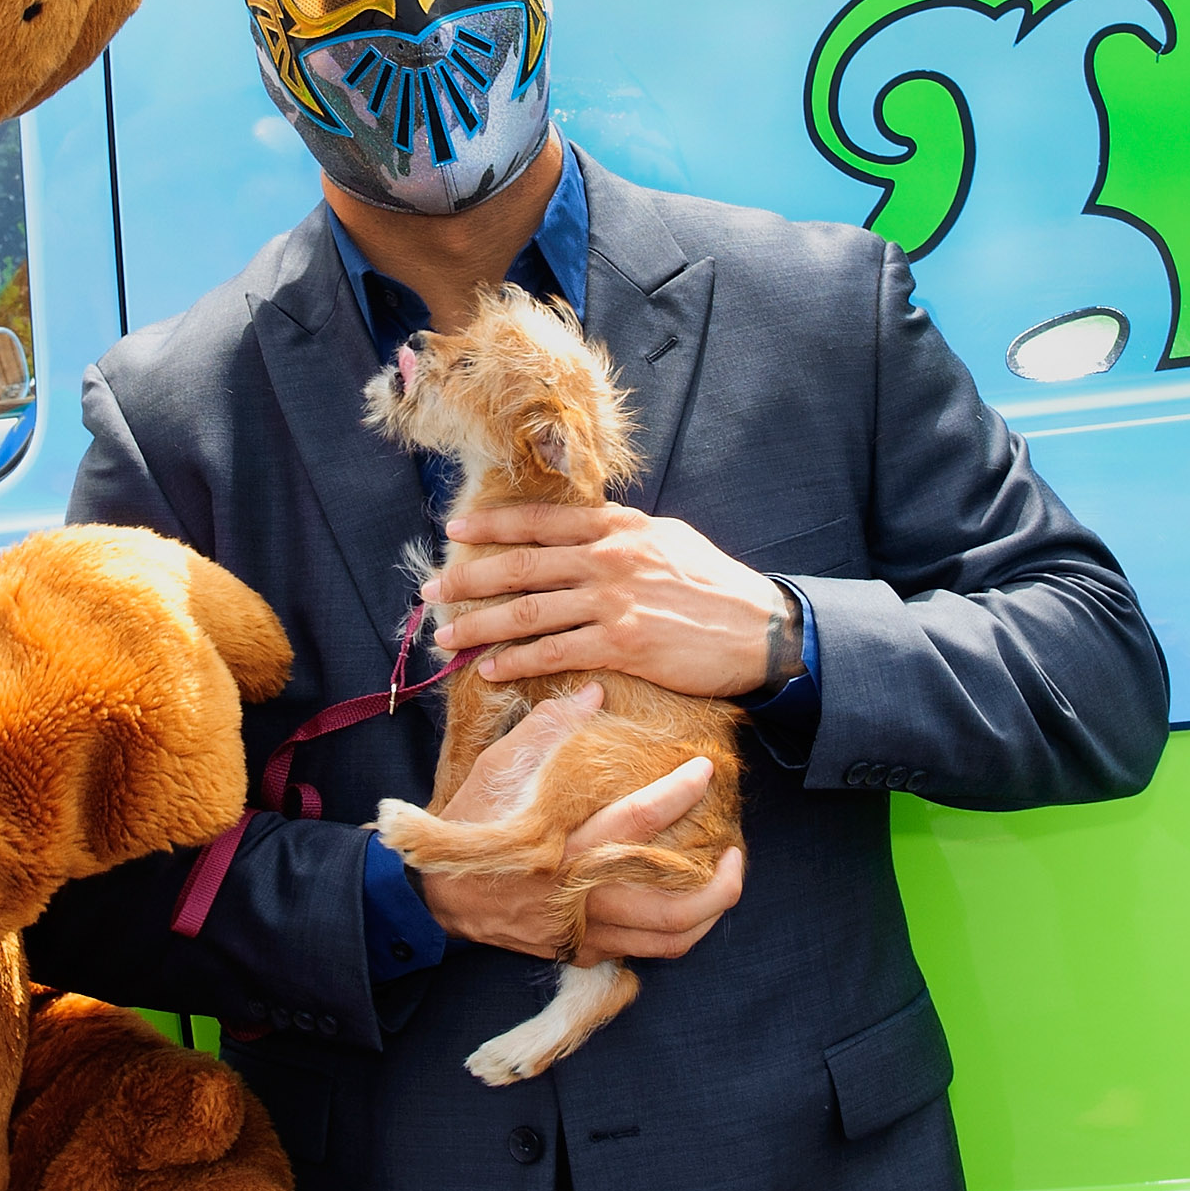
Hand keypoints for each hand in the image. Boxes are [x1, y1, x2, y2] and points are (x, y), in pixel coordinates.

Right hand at [413, 684, 746, 963]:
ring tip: (723, 883)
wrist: (434, 895)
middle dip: (718, 881)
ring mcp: (581, 929)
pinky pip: (643, 952)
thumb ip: (548, 730)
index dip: (678, 793)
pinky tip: (686, 907)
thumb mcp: (496, 768)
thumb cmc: (467, 824)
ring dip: (708, 914)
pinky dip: (675, 933)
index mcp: (559, 845)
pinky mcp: (578, 950)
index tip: (704, 770)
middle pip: (670, 902)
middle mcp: (577, 894)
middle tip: (735, 852)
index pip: (635, 820)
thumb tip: (596, 693)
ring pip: (667, 937)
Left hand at [426, 504, 799, 700]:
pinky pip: (554, 653)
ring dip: (479, 625)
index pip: (539, 521)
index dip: (491, 525)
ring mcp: (612, 602)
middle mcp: (607, 558)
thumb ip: (620, 535)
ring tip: (447, 635)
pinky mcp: (621, 644)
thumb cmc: (713, 584)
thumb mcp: (667, 538)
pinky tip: (491, 669)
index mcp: (617, 526)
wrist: (760, 628)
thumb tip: (582, 533)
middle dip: (467, 578)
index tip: (454, 529)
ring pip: (527, 612)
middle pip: (520, 566)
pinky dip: (516, 662)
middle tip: (429, 591)